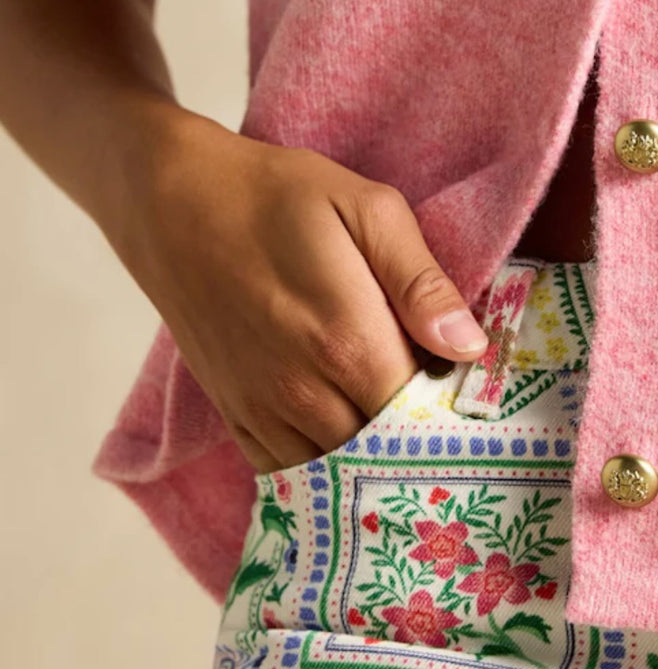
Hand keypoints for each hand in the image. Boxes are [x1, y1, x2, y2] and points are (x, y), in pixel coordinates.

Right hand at [115, 113, 489, 472]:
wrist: (173, 202)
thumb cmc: (278, 196)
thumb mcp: (366, 208)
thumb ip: (420, 281)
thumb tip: (470, 346)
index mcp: (348, 340)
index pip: (425, 416)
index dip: (455, 410)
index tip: (473, 393)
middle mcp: (304, 391)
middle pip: (384, 453)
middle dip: (419, 438)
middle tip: (442, 409)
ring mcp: (263, 410)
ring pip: (338, 471)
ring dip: (373, 455)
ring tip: (398, 419)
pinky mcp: (234, 413)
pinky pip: (288, 470)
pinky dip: (323, 464)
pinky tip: (344, 431)